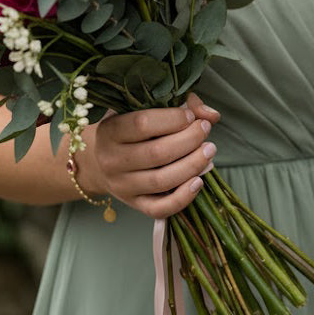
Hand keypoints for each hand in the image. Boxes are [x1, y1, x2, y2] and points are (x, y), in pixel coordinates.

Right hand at [80, 93, 220, 219]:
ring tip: (209, 150)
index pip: (142, 124)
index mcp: (111, 131)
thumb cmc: (133, 130)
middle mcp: (112, 160)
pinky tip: (199, 181)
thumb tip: (211, 115)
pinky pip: (159, 209)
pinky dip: (182, 197)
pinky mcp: (134, 204)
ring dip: (193, 165)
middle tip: (205, 130)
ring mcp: (122, 186)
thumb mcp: (147, 110)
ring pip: (161, 181)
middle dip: (190, 140)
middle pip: (157, 153)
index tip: (191, 116)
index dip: (173, 119)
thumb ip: (183, 105)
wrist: (102, 161)